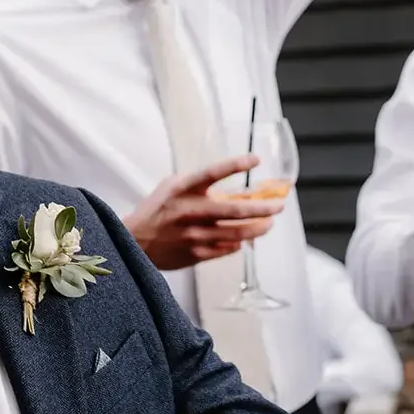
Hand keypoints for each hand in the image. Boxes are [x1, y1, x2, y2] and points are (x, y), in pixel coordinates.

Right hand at [123, 156, 283, 271]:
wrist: (134, 242)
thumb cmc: (156, 211)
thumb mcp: (172, 187)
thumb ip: (198, 184)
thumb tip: (232, 187)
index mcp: (182, 189)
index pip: (212, 172)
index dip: (235, 164)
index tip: (256, 159)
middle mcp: (189, 211)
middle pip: (235, 210)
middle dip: (263, 208)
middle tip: (279, 205)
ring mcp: (194, 235)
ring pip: (236, 233)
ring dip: (258, 228)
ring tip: (269, 223)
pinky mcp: (195, 254)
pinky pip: (226, 249)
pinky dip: (239, 243)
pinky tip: (245, 238)